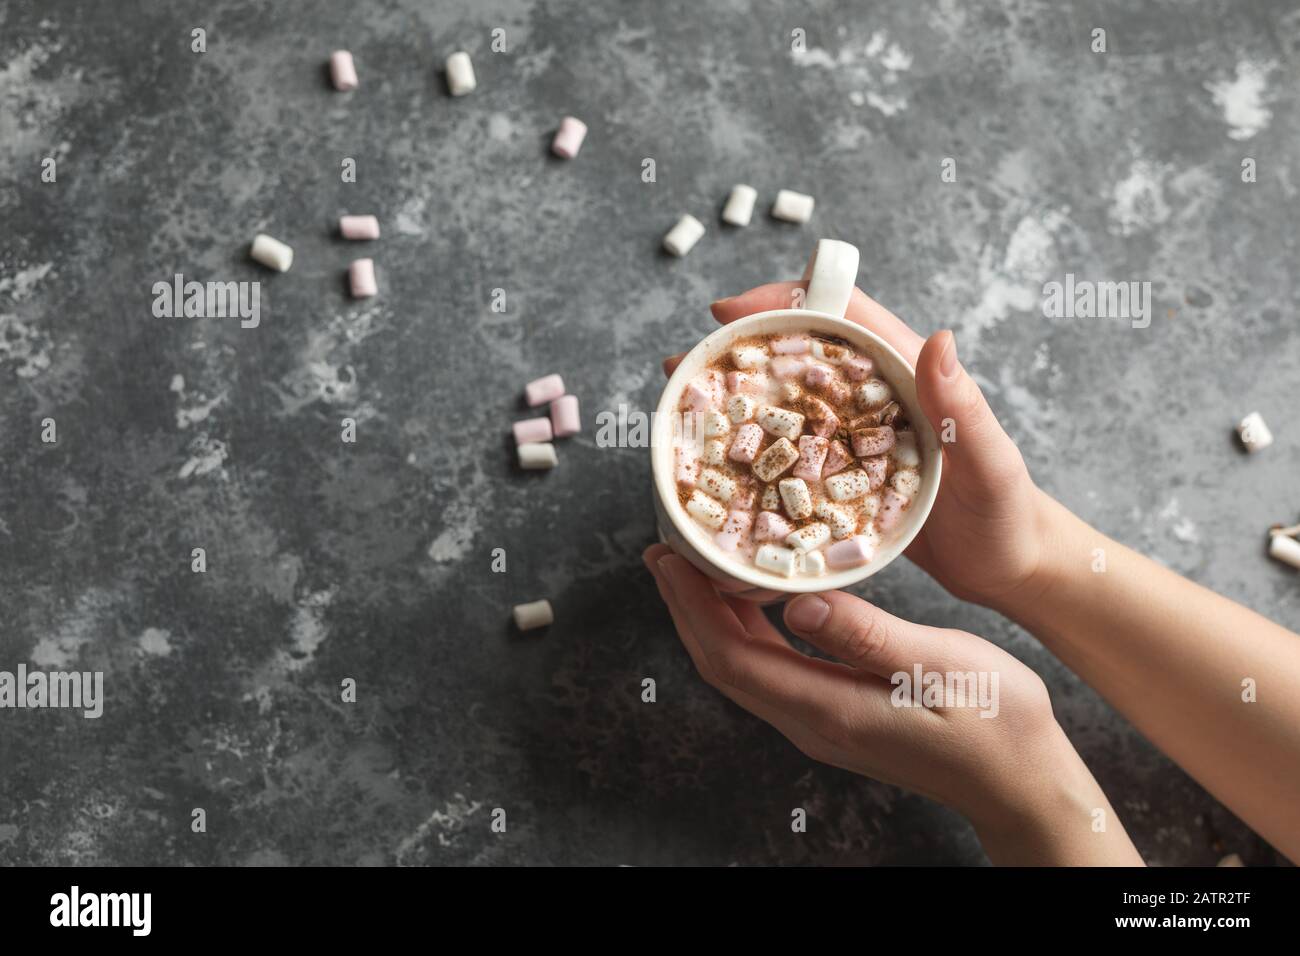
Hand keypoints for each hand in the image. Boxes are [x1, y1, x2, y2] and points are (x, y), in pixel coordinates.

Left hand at [643, 543, 1143, 864]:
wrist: (1023, 781)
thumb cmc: (995, 721)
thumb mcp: (938, 666)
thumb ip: (867, 636)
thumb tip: (797, 606)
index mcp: (829, 707)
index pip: (732, 656)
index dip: (691, 606)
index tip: (667, 557)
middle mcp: (812, 721)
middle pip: (724, 663)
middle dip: (687, 607)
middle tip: (664, 550)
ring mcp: (823, 722)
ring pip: (744, 667)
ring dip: (713, 617)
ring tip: (696, 565)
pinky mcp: (838, 714)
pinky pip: (773, 669)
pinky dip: (749, 628)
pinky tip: (757, 597)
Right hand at [663, 281, 1051, 610]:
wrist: (1010, 567)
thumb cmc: (1007, 515)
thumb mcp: (989, 463)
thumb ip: (963, 407)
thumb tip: (941, 338)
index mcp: (909, 375)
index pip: (840, 314)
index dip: (783, 302)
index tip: (728, 311)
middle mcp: (876, 395)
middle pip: (799, 351)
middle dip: (738, 350)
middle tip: (681, 365)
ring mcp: (856, 434)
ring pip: (787, 398)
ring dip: (736, 396)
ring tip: (684, 406)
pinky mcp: (844, 473)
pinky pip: (791, 449)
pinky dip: (753, 447)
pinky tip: (719, 463)